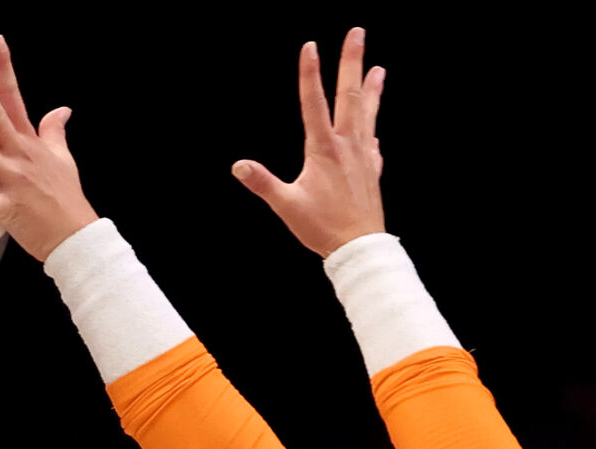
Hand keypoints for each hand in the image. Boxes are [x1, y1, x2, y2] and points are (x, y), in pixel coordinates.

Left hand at [0, 35, 97, 261]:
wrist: (75, 235)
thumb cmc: (66, 198)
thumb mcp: (64, 158)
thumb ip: (55, 131)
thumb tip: (62, 109)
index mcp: (30, 141)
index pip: (14, 97)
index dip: (4, 69)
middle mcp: (20, 155)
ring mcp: (14, 180)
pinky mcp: (9, 208)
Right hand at [232, 28, 385, 256]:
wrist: (358, 246)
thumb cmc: (322, 227)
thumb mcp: (286, 205)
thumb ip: (262, 182)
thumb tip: (239, 166)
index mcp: (323, 149)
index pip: (314, 103)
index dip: (310, 73)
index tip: (311, 46)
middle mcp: (346, 145)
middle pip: (349, 94)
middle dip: (351, 61)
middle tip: (357, 33)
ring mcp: (362, 156)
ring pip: (368, 113)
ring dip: (372, 89)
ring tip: (379, 68)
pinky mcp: (372, 171)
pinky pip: (373, 144)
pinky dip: (372, 131)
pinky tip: (373, 129)